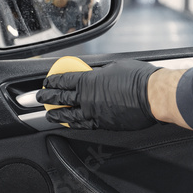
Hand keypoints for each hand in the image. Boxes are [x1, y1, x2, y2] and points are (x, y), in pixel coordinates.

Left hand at [37, 60, 159, 129]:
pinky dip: (74, 124)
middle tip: (39, 98)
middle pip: (62, 98)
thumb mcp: (114, 67)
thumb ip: (99, 73)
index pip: (64, 81)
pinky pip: (84, 125)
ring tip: (49, 115)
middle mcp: (88, 99)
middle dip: (47, 98)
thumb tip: (95, 75)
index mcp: (89, 81)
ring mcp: (95, 114)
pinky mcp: (105, 125)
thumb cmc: (139, 79)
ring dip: (57, 115)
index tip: (47, 82)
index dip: (53, 81)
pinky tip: (71, 124)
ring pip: (70, 116)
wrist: (153, 96)